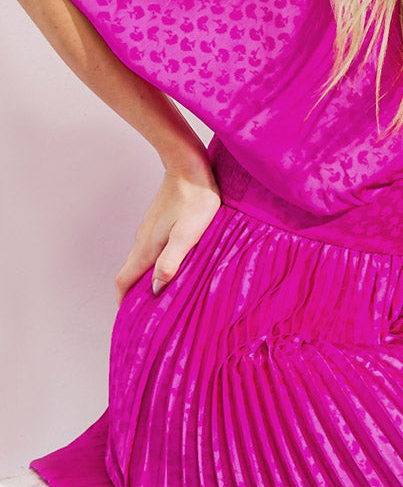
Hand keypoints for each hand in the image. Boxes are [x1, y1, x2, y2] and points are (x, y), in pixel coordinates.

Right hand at [115, 165, 221, 304]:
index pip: (124, 280)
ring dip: (145, 280)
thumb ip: (171, 260)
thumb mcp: (187, 234)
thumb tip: (155, 287)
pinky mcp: (159, 224)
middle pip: (130, 274)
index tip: (130, 319)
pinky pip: (151, 250)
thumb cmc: (194, 200)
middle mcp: (143, 241)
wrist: (189, 167)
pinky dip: (154, 265)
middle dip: (134, 295)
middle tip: (148, 314)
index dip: (124, 301)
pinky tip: (171, 268)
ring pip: (141, 262)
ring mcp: (150, 231)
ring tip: (161, 296)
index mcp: (147, 247)